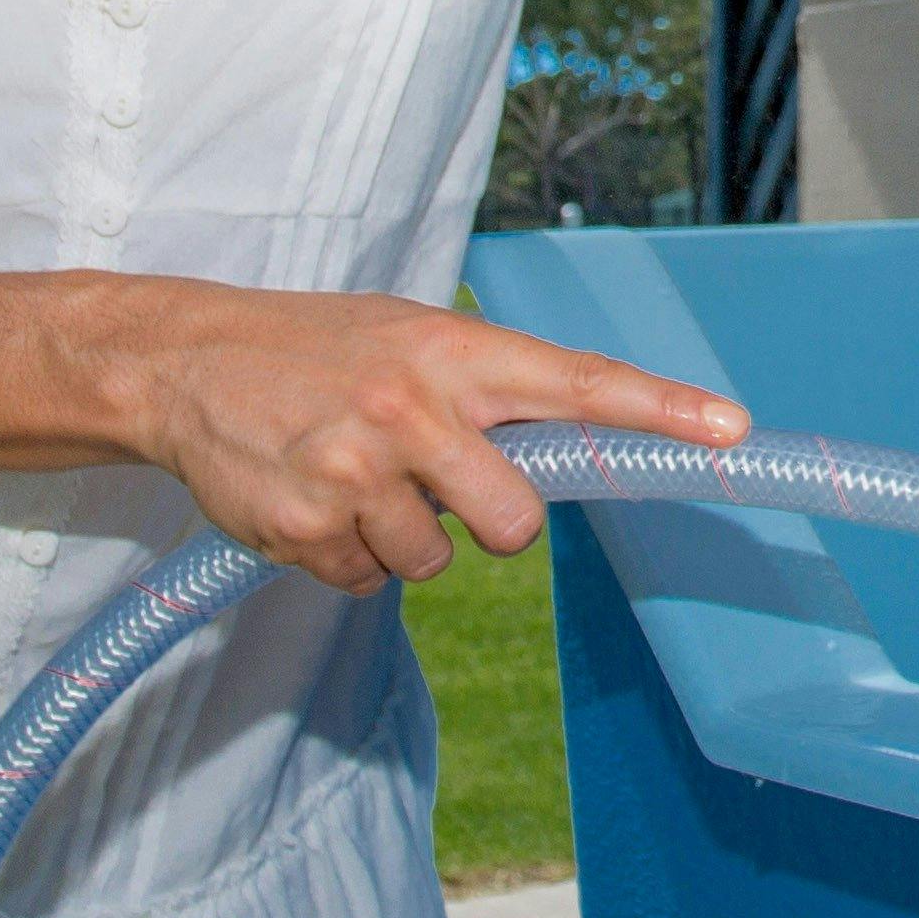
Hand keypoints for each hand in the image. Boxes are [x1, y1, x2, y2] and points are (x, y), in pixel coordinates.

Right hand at [87, 283, 747, 592]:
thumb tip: (570, 447)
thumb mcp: (410, 337)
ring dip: (401, 536)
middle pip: (516, 523)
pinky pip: (364, 580)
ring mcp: (355, 471)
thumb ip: (487, 388)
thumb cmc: (320, 349)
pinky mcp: (305, 525)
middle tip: (441, 486)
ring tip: (351, 474)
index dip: (663, 411)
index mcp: (454, 351)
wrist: (185, 361)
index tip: (733, 429)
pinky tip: (311, 499)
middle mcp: (412, 408)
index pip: (579, 383)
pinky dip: (345, 554)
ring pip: (434, 563)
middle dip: (493, 523)